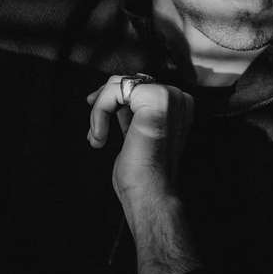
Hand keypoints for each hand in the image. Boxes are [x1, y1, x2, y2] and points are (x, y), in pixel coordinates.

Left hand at [86, 76, 193, 202]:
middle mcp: (178, 97)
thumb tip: (110, 96)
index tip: (97, 114)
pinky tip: (100, 135)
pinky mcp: (155, 99)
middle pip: (127, 81)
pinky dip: (100, 112)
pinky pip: (114, 91)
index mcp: (178, 105)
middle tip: (94, 128)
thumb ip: (131, 113)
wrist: (150, 193)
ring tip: (97, 136)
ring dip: (99, 110)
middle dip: (104, 102)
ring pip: (118, 84)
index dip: (114, 98)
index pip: (138, 86)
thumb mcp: (136, 132)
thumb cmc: (144, 172)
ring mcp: (169, 96)